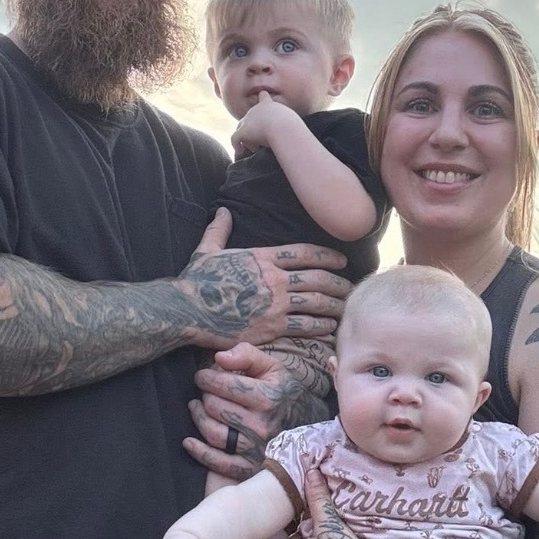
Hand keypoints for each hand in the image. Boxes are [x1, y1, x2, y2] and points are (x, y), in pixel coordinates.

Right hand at [178, 211, 349, 351]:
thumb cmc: (195, 282)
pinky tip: (330, 327)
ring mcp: (275, 303)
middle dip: (339, 282)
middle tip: (351, 287)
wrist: (186, 310)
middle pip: (317, 278)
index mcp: (262, 257)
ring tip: (346, 308)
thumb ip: (219, 230)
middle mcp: (274, 279)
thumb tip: (223, 211)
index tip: (341, 261)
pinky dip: (321, 326)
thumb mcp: (207, 250)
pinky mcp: (271, 327)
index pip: (304, 253)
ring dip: (335, 305)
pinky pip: (304, 325)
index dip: (327, 256)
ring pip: (316, 302)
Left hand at [185, 344, 328, 480]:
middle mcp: (262, 425)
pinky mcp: (249, 468)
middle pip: (214, 407)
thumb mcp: (273, 368)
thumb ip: (247, 355)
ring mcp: (255, 449)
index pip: (224, 384)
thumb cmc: (285, 394)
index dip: (206, 377)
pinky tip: (189, 441)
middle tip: (205, 392)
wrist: (308, 429)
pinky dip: (199, 452)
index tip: (203, 376)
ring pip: (212, 433)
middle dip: (204, 396)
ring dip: (198, 418)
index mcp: (268, 398)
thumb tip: (218, 358)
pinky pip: (218, 463)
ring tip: (197, 408)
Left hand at [231, 93, 298, 156]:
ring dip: (247, 138)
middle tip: (262, 142)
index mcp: (269, 105)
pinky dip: (236, 145)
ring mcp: (247, 120)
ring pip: (240, 128)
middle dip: (253, 129)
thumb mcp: (293, 122)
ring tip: (255, 148)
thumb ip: (288, 124)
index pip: (264, 97)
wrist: (284, 130)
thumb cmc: (292, 128)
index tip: (262, 96)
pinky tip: (240, 152)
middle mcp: (255, 110)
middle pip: (249, 118)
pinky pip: (234, 139)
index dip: (262, 98)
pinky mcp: (242, 131)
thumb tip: (286, 133)